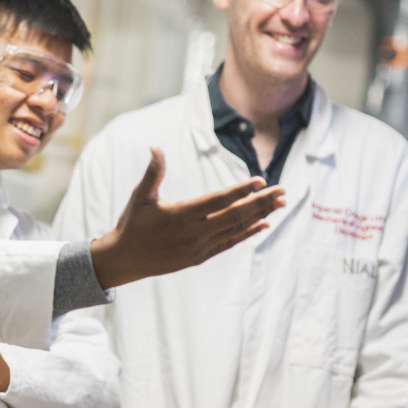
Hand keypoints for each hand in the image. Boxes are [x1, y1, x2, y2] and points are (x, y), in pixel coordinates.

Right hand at [89, 148, 285, 288]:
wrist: (125, 260)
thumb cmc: (132, 224)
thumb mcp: (140, 196)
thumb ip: (153, 173)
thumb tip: (156, 147)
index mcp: (181, 214)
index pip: (219, 200)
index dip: (242, 190)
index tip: (261, 181)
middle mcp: (194, 233)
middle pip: (235, 215)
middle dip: (261, 202)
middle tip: (282, 191)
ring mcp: (199, 247)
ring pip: (236, 230)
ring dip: (260, 215)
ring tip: (279, 204)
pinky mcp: (200, 257)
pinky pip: (230, 244)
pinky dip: (248, 234)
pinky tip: (264, 224)